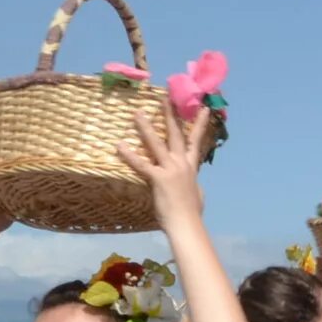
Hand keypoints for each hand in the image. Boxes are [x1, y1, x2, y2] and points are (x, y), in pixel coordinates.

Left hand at [119, 103, 212, 219]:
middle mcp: (182, 164)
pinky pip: (141, 164)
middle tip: (167, 98)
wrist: (187, 224)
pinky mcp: (158, 179)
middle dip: (171, 115)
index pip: (196, 141)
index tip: (203, 108)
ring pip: (157, 144)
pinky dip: (129, 155)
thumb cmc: (191, 213)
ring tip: (137, 113)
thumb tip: (192, 185)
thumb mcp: (195, 194)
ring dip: (146, 128)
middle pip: (176, 134)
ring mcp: (170, 170)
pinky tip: (119, 145)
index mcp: (191, 167)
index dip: (199, 124)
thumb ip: (192, 184)